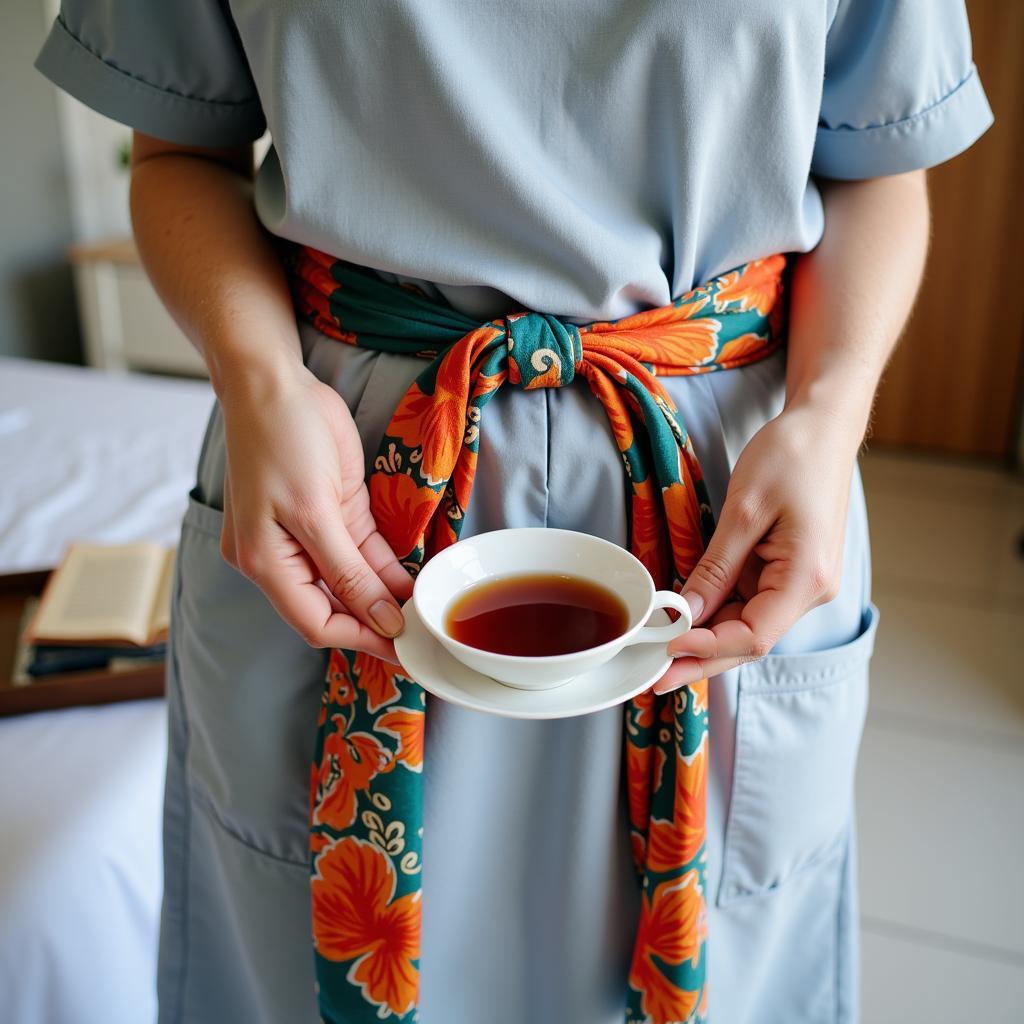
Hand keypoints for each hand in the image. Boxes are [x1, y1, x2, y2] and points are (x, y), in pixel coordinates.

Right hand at [218, 364, 413, 660]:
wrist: (274, 381)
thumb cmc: (283, 439)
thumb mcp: (316, 511)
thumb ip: (348, 573)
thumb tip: (382, 621)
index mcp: (264, 563)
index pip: (316, 623)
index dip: (363, 639)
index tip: (407, 648)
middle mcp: (280, 557)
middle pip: (333, 608)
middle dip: (377, 623)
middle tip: (426, 635)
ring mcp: (306, 536)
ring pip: (351, 582)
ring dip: (386, 598)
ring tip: (427, 612)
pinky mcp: (331, 514)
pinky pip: (360, 553)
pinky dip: (386, 569)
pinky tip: (414, 582)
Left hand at [653, 404, 859, 692]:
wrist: (823, 427)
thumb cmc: (791, 456)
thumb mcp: (743, 511)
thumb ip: (716, 568)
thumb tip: (687, 613)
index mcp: (807, 578)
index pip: (752, 636)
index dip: (705, 649)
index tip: (662, 652)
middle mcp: (810, 591)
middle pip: (749, 641)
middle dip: (700, 660)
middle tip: (653, 679)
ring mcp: (801, 583)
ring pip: (747, 625)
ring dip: (705, 640)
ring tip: (659, 654)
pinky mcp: (789, 572)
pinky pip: (749, 603)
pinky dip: (717, 614)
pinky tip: (685, 622)